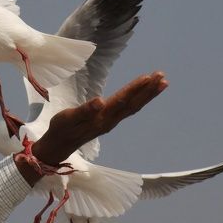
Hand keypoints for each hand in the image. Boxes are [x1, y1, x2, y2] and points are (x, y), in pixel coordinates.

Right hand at [13, 71, 167, 185]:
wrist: (59, 145)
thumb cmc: (61, 129)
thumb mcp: (68, 118)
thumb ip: (84, 111)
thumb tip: (100, 102)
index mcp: (102, 117)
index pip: (123, 100)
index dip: (135, 88)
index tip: (148, 77)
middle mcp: (111, 120)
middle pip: (134, 103)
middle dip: (148, 90)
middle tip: (162, 76)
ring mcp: (112, 121)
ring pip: (134, 106)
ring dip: (147, 94)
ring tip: (161, 83)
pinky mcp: (109, 121)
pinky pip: (129, 109)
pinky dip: (139, 99)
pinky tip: (143, 94)